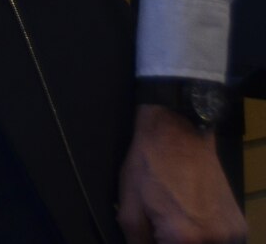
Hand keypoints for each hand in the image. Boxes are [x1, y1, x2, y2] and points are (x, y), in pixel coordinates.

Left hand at [117, 105, 245, 243]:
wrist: (180, 135)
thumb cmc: (149, 167)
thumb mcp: (129, 209)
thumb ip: (138, 243)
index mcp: (184, 239)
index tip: (153, 238)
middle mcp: (215, 241)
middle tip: (161, 232)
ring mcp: (232, 235)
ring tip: (175, 226)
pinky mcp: (240, 227)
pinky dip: (206, 241)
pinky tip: (192, 224)